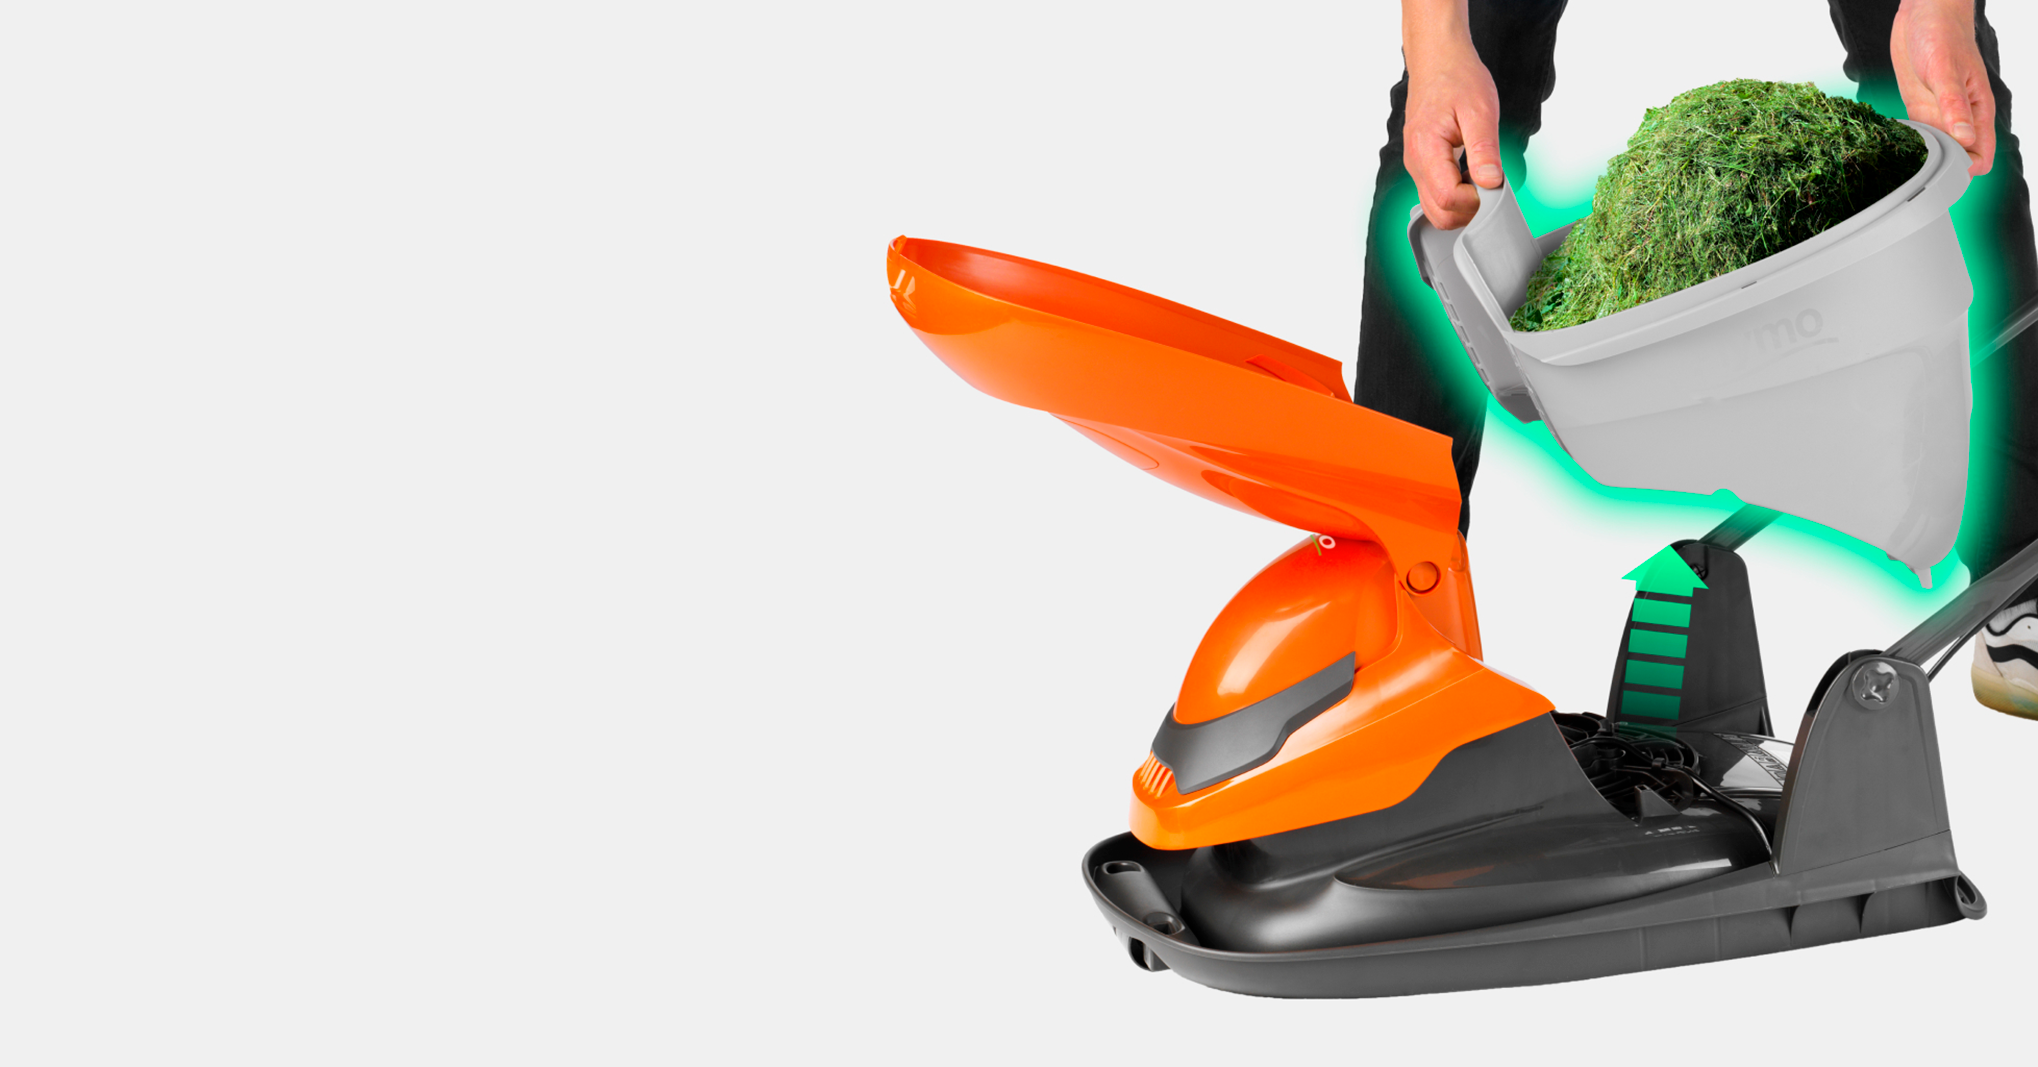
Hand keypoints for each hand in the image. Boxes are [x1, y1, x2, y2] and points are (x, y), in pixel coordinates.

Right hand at [1402, 1, 1500, 229]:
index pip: (1448, 197)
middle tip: (1490, 186)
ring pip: (1435, 209)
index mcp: (1427, 149)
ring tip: (1480, 177)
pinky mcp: (1421, 165)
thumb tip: (1490, 182)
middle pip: (1438, 213)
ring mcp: (1415, 166)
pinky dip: (1455, 196)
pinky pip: (1434, 195)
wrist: (1437, 61)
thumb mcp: (1480, 110)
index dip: (1475, 200)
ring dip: (1462, 205)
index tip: (1493, 183)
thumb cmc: (1457, 79)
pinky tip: (1469, 175)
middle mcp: (1415, 162)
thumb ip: (1484, 150)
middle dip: (1469, 211)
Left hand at [1892, 0, 1995, 175]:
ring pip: (1935, 149)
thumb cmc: (1942, 35)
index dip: (1965, 170)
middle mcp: (1959, 116)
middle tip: (1914, 172)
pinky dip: (1908, 142)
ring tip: (1900, 163)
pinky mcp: (1919, 107)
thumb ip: (1954, 106)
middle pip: (1955, 159)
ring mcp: (1938, 113)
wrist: (1924, 14)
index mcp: (1977, 110)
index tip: (1942, 174)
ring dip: (1921, 158)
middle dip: (1939, 170)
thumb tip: (1964, 138)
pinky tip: (1894, 146)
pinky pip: (1917, 134)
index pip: (1980, 155)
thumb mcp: (1945, 71)